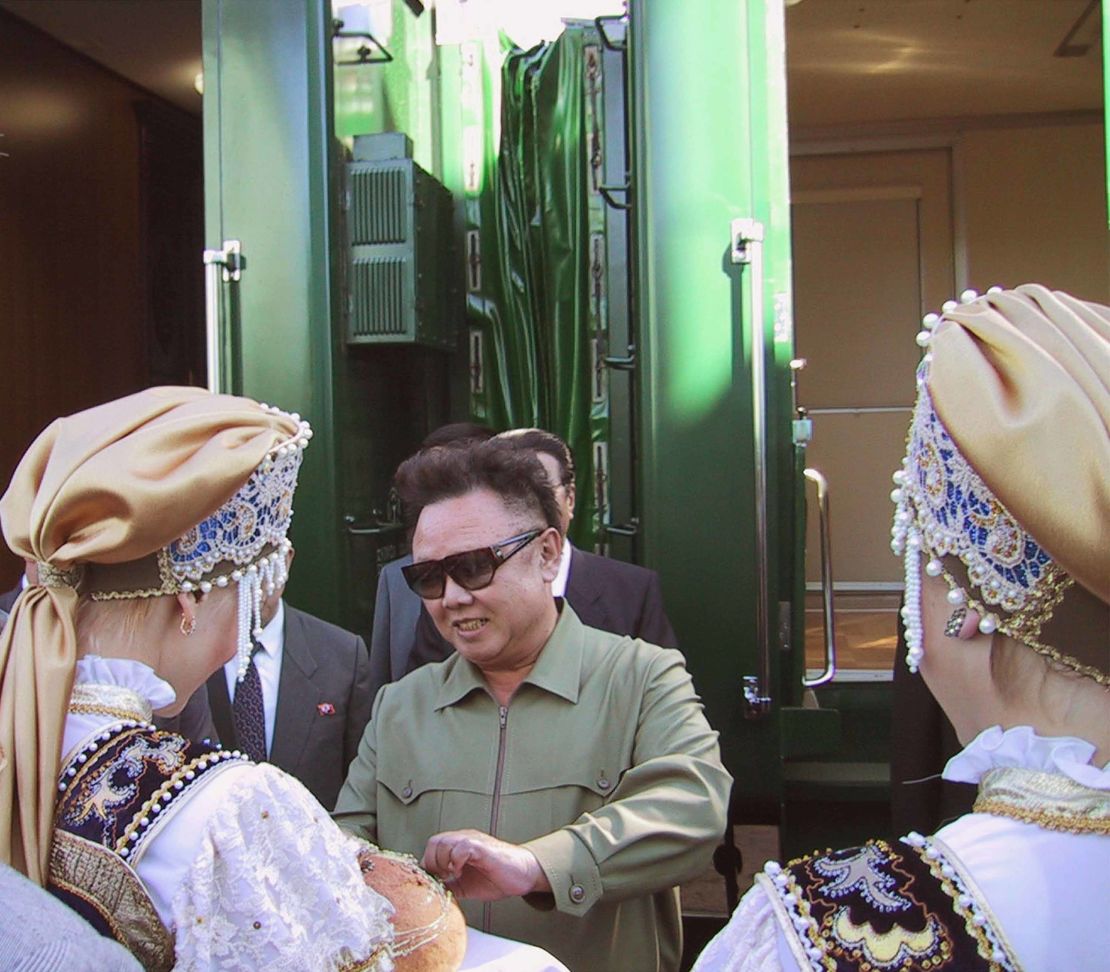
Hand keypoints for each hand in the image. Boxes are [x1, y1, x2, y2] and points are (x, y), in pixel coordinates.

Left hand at [421, 829, 550, 900]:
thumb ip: (449, 885)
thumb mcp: (465, 885)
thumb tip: (430, 893)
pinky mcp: (482, 847)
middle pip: (434, 842)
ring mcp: (472, 841)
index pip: (432, 847)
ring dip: (443, 862)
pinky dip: (456, 861)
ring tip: (453, 875)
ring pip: (444, 842)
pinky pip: (461, 847)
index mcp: (457, 846)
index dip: (429, 866)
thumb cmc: (497, 877)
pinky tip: (462, 872)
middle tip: (444, 878)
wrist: (524, 874)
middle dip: (434, 864)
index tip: (437, 882)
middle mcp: (463, 839)